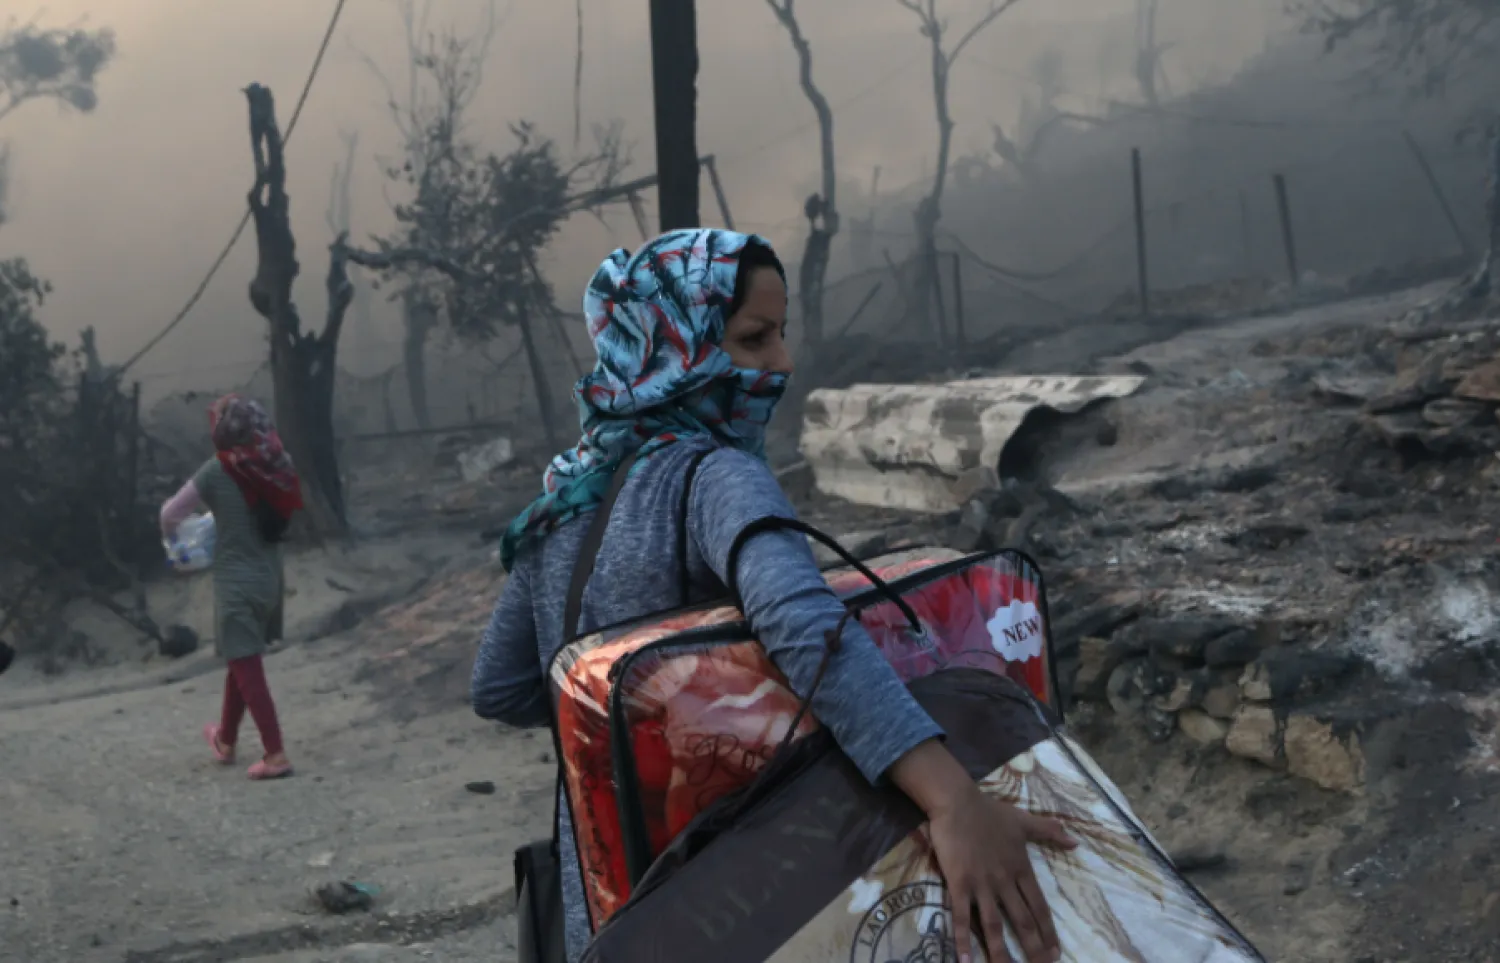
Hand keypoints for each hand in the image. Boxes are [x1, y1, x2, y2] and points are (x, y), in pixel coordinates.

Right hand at [889, 740, 1075, 962]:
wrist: (958, 802)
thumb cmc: (989, 812)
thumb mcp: (1024, 820)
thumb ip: (1050, 832)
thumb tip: (1075, 843)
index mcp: (1021, 868)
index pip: (1039, 907)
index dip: (1048, 932)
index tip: (1056, 952)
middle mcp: (1005, 881)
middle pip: (1022, 922)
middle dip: (1034, 949)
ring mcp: (982, 884)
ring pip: (994, 925)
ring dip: (1002, 952)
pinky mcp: (959, 883)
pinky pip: (962, 916)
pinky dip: (963, 940)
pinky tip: (965, 961)